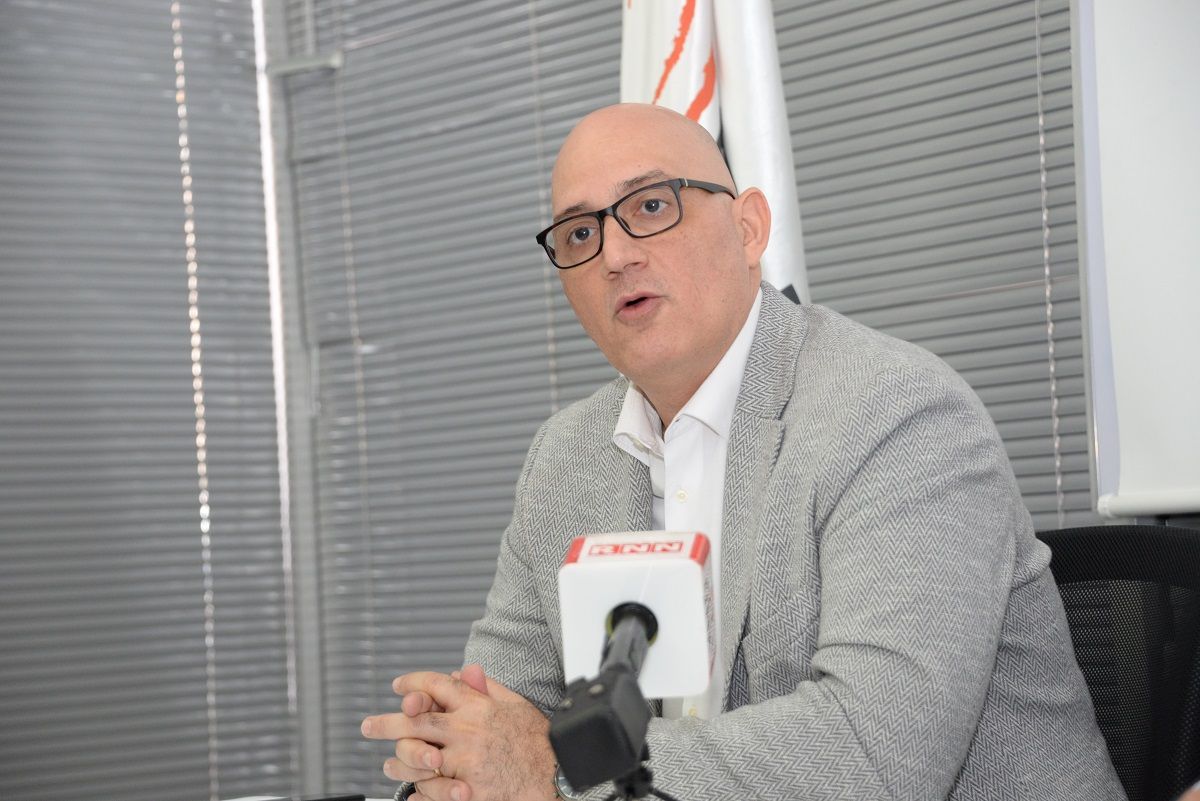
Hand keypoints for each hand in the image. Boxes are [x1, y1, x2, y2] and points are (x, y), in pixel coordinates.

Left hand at [362, 665, 556, 800]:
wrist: (557, 773)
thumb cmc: (539, 741)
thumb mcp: (515, 704)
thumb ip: (486, 687)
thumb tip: (464, 672)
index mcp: (478, 706)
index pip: (437, 685)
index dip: (413, 683)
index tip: (398, 687)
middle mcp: (467, 731)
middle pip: (416, 721)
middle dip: (386, 722)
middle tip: (368, 726)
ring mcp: (466, 761)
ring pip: (418, 758)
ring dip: (398, 760)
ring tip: (387, 763)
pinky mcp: (469, 789)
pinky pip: (434, 791)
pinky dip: (419, 792)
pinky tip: (412, 791)